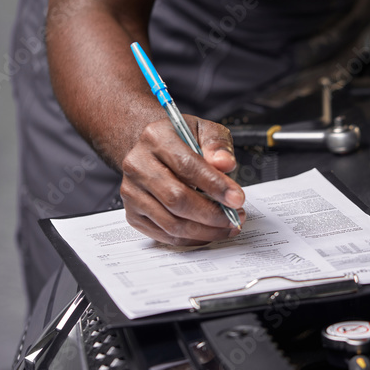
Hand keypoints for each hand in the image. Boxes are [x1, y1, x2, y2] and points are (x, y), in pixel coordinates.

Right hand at [120, 115, 245, 245]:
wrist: (151, 150)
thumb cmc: (181, 140)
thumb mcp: (203, 130)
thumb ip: (217, 144)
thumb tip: (225, 164)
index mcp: (156, 138)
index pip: (187, 166)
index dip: (215, 186)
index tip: (237, 199)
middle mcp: (138, 165)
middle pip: (176, 199)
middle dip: (212, 214)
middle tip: (236, 217)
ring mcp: (132, 192)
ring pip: (171, 223)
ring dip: (205, 231)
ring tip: (227, 225)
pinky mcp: (133, 213)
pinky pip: (165, 235)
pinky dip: (191, 239)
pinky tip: (209, 232)